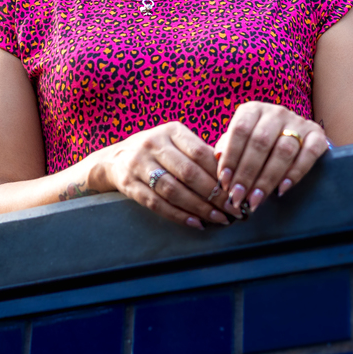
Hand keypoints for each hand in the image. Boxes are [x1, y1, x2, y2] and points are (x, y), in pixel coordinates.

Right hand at [90, 121, 232, 229]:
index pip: (200, 152)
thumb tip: (233, 173)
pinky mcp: (129, 184)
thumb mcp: (176, 142)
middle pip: (188, 173)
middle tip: (233, 208)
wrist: (115, 158)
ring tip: (219, 218)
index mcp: (170, 131)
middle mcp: (152, 144)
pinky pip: (156, 203)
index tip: (237, 189)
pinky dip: (178, 215)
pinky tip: (196, 222)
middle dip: (214, 194)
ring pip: (173, 190)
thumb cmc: (157, 151)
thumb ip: (200, 153)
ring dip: (199, 207)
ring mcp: (138, 164)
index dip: (220, 173)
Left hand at [212, 101, 328, 216]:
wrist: (294, 133)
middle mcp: (275, 112)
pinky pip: (309, 154)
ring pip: (283, 151)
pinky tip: (282, 189)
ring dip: (267, 179)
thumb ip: (228, 148)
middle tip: (238, 197)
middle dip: (247, 173)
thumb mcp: (240, 140)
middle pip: (260, 142)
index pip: (239, 131)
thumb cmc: (258, 141)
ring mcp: (298, 122)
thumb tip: (217, 160)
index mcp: (252, 110)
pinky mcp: (317, 134)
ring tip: (256, 199)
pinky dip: (295, 173)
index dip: (231, 158)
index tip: (224, 182)